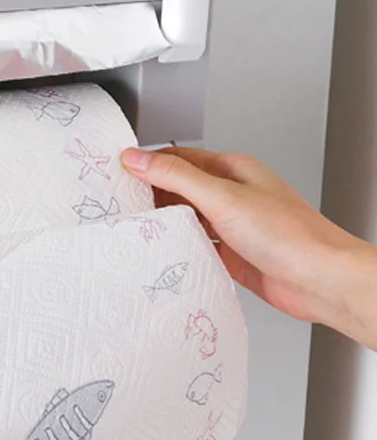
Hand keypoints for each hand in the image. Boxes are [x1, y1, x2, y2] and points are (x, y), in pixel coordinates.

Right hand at [122, 147, 376, 348]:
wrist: (319, 281)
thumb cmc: (289, 235)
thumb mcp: (222, 196)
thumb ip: (177, 176)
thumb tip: (139, 158)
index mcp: (232, 170)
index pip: (180, 158)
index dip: (149, 162)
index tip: (120, 171)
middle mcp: (232, 195)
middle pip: (180, 188)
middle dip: (151, 193)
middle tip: (121, 202)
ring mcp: (231, 225)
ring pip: (186, 218)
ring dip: (164, 222)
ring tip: (135, 227)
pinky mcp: (231, 254)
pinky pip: (196, 246)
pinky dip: (179, 247)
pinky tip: (164, 251)